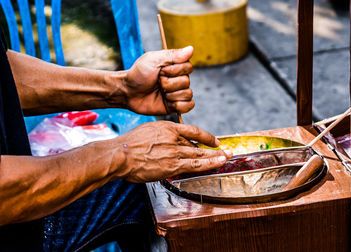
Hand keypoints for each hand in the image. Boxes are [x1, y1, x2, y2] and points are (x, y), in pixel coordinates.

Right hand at [114, 121, 232, 182]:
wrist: (121, 154)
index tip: (213, 140)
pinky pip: (195, 165)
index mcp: (167, 127)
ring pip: (200, 154)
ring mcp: (174, 152)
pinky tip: (216, 164)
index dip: (206, 136)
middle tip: (227, 150)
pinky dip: (208, 164)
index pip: (192, 130)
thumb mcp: (148, 130)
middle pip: (199, 143)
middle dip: (214, 148)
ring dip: (216, 156)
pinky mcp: (172, 165)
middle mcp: (174, 138)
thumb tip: (170, 142)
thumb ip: (162, 135)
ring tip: (227, 157)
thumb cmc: (129, 144)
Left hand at [124, 46, 193, 114]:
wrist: (128, 92)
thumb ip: (173, 55)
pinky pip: (188, 106)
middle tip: (157, 82)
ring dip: (171, 94)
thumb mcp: (153, 59)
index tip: (160, 70)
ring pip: (187, 94)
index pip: (188, 67)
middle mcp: (178, 79)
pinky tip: (167, 102)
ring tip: (160, 92)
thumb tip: (191, 48)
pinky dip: (178, 105)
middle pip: (187, 82)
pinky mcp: (175, 106)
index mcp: (175, 66)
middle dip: (169, 83)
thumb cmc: (138, 74)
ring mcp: (177, 93)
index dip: (174, 70)